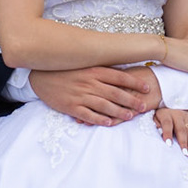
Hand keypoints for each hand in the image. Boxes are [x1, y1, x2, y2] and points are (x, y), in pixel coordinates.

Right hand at [28, 65, 160, 125]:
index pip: (120, 76)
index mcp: (94, 70)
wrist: (40, 76)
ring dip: (120, 112)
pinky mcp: (71, 106)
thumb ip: (100, 69)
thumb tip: (120, 71)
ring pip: (105, 105)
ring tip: (131, 116)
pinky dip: (100, 119)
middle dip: (132, 100)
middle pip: (116, 93)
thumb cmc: (65, 70)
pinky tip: (110, 123)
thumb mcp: (83, 64)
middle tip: (143, 106)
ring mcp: (80, 95)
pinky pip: (88, 115)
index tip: (147, 87)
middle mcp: (89, 82)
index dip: (135, 82)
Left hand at [153, 106, 187, 156]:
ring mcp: (187, 117)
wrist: (173, 101)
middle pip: (181, 130)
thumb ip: (155, 123)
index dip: (168, 134)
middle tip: (184, 154)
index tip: (169, 144)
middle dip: (183, 142)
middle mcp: (178, 115)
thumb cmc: (163, 114)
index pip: (167, 124)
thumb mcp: (155, 116)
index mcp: (166, 114)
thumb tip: (158, 130)